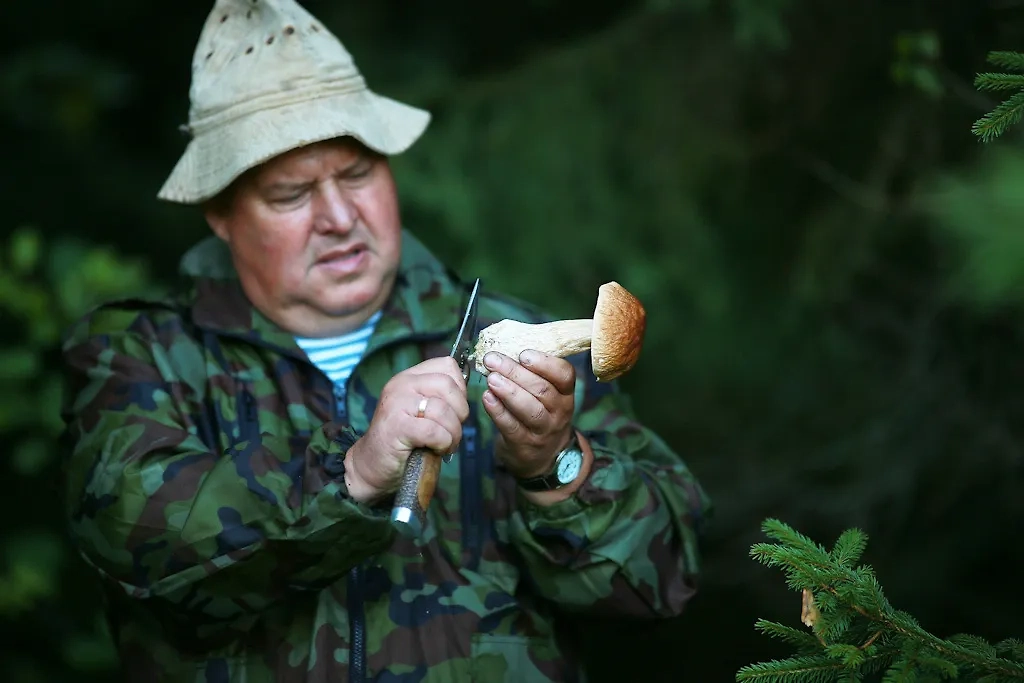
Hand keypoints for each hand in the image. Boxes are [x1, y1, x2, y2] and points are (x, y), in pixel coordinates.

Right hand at [345, 356, 468, 502]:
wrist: (372, 465)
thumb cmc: (402, 439)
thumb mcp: (420, 410)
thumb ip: (439, 397)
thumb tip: (467, 394)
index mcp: (409, 377)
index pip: (446, 366)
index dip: (459, 389)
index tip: (455, 409)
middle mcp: (401, 385)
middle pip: (448, 385)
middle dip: (460, 411)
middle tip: (453, 430)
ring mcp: (396, 404)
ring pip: (443, 410)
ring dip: (453, 432)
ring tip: (446, 444)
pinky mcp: (396, 427)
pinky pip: (434, 431)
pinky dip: (443, 443)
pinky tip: (436, 450)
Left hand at [480, 349, 575, 478]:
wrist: (541, 458)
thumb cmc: (538, 414)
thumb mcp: (545, 395)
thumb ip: (531, 374)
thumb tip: (504, 348)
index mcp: (565, 394)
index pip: (564, 375)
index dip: (545, 363)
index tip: (523, 353)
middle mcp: (559, 412)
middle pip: (542, 390)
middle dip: (515, 372)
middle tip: (493, 359)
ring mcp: (543, 431)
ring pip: (530, 410)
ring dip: (509, 392)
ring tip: (491, 378)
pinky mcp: (525, 446)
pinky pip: (512, 427)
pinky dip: (498, 412)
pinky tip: (487, 398)